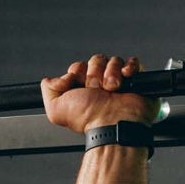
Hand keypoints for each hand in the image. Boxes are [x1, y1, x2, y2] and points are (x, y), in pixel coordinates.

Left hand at [41, 55, 157, 134]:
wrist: (112, 123)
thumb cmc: (89, 119)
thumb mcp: (56, 109)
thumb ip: (48, 90)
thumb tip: (53, 78)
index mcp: (83, 89)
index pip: (79, 66)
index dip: (78, 71)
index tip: (80, 83)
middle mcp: (100, 85)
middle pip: (96, 60)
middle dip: (94, 73)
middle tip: (96, 89)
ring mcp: (119, 82)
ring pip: (113, 60)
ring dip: (111, 72)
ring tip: (112, 88)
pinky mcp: (136, 81)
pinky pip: (133, 63)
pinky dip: (129, 67)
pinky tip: (125, 78)